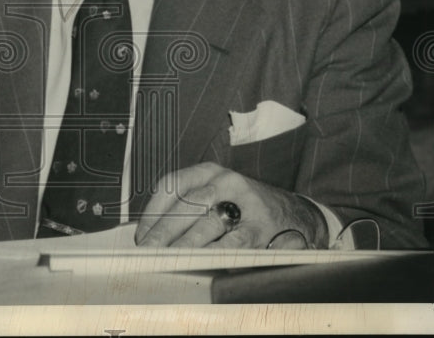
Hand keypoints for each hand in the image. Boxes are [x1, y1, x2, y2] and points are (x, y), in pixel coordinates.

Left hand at [134, 162, 328, 248]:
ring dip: (184, 243)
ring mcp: (245, 202)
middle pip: (187, 204)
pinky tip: (201, 261)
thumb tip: (150, 235)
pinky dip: (215, 253)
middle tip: (148, 250)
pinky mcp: (261, 227)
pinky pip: (233, 241)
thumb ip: (187, 209)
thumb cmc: (243, 207)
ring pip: (208, 222)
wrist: (293, 215)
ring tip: (167, 258)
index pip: (173, 184)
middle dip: (163, 230)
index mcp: (209, 172)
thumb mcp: (215, 196)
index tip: (140, 233)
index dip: (153, 210)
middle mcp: (226, 181)